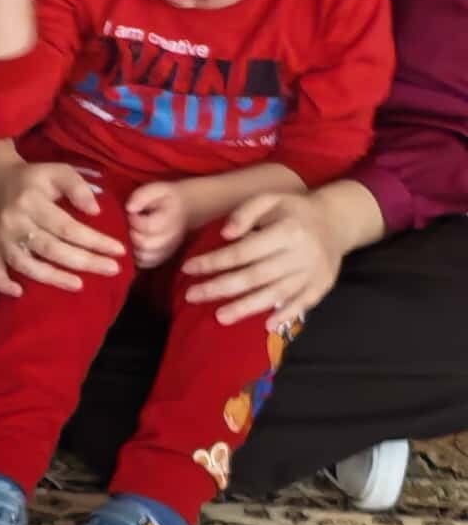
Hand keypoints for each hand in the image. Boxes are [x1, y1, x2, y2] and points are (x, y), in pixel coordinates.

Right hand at [0, 155, 124, 296]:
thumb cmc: (33, 178)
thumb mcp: (57, 171)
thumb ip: (77, 187)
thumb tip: (95, 211)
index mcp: (31, 201)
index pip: (67, 226)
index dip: (94, 241)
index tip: (119, 250)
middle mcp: (14, 222)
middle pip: (50, 248)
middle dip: (84, 261)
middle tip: (112, 270)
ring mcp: (0, 238)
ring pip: (25, 264)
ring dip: (52, 278)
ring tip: (79, 285)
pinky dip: (4, 284)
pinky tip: (21, 293)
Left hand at [123, 180, 191, 270]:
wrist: (184, 210)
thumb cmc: (166, 198)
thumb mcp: (156, 189)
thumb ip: (142, 196)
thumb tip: (129, 208)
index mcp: (171, 219)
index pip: (149, 227)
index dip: (134, 221)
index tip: (131, 212)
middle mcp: (171, 238)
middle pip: (146, 245)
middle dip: (131, 235)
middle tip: (128, 225)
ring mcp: (168, 250)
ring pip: (144, 257)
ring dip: (131, 247)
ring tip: (130, 234)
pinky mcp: (162, 258)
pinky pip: (145, 264)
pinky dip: (135, 257)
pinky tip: (132, 244)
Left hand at [179, 182, 342, 329]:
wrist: (336, 221)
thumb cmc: (294, 211)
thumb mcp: (271, 199)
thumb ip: (246, 212)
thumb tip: (226, 235)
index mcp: (287, 230)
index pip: (243, 251)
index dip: (214, 261)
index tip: (188, 269)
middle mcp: (301, 254)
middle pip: (254, 276)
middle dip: (220, 288)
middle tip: (192, 296)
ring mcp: (313, 273)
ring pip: (275, 294)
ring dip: (246, 307)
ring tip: (220, 317)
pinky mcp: (322, 286)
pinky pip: (303, 304)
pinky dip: (285, 315)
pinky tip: (266, 325)